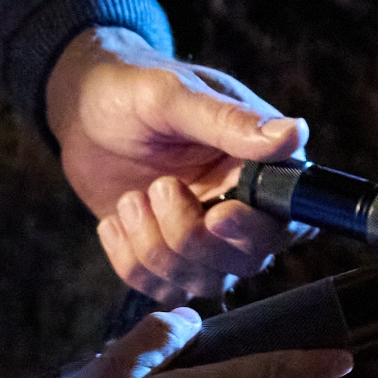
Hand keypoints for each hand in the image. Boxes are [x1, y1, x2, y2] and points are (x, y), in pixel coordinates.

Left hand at [43, 26, 307, 301]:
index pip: (287, 221)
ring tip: (131, 199)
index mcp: (260, 165)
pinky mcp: (168, 256)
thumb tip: (295, 134)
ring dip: (155, 246)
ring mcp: (205, 236)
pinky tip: (116, 221)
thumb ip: (231, 121)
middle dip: (191, 236)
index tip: (217, 214)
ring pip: (203, 282)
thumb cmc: (131, 87)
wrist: (82, 109)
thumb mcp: (174, 96)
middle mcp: (243, 206)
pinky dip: (130, 261)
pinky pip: (163, 290)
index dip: (255, 230)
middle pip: (246, 261)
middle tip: (159, 187)